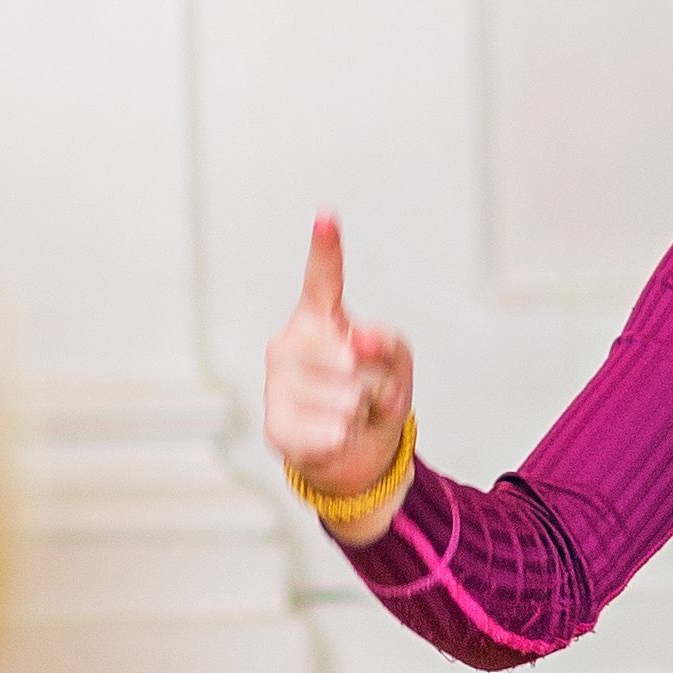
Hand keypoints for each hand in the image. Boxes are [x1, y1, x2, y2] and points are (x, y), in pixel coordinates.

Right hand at [263, 216, 416, 535]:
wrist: (353, 455)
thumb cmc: (371, 398)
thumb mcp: (397, 366)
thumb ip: (389, 345)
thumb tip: (355, 344)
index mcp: (318, 319)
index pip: (322, 279)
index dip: (325, 248)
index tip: (327, 217)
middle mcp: (289, 344)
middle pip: (352, 356)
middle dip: (373, 381)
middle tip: (360, 392)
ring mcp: (277, 383)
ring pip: (347, 395)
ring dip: (362, 412)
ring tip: (348, 416)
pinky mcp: (276, 425)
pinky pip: (335, 428)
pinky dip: (348, 436)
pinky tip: (333, 436)